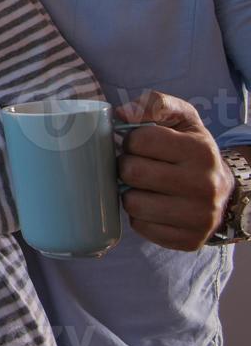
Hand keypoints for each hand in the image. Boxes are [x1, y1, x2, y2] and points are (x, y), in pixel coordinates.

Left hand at [115, 91, 234, 250]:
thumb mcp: (181, 118)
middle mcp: (205, 185)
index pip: (140, 140)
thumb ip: (154, 104)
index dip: (132, 140)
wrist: (223, 191)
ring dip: (130, 192)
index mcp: (201, 151)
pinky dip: (140, 216)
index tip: (140, 145)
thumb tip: (122, 113)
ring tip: (144, 186)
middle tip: (137, 166)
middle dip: (126, 166)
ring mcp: (199, 217)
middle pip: (132, 172)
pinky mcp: (189, 240)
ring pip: (132, 203)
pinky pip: (141, 227)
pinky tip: (153, 205)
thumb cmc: (191, 149)